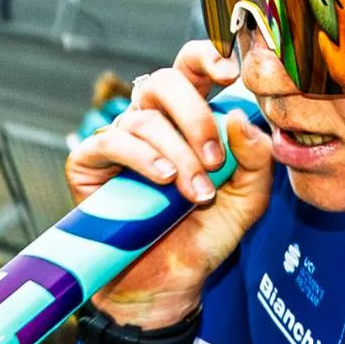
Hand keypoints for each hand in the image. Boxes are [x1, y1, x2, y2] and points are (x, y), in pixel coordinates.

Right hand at [67, 38, 271, 323]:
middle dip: (195, 115)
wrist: (168, 286)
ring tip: (195, 193)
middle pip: (165, 80)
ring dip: (178, 153)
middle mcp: (152, 122)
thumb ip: (255, 161)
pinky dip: (141, 157)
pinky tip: (162, 179)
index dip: (206, 57)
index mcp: (188, 119)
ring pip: (144, 117)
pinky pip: (111, 141)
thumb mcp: (246, 202)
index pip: (192, 69)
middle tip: (214, 159)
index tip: (230, 71)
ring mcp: (119, 141)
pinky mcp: (89, 163)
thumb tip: (240, 117)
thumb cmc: (204, 238)